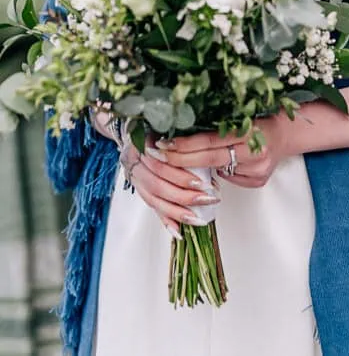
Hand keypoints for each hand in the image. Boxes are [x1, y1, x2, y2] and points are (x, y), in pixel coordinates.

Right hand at [91, 109, 216, 237]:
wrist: (128, 124)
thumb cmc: (155, 124)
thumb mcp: (169, 125)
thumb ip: (184, 139)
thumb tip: (212, 154)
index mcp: (142, 142)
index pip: (163, 164)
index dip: (183, 175)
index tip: (204, 182)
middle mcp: (134, 159)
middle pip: (158, 183)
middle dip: (185, 194)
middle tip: (209, 199)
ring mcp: (133, 173)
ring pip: (154, 197)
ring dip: (177, 211)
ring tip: (198, 218)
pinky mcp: (137, 186)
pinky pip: (151, 204)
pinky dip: (164, 219)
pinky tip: (177, 231)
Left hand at [158, 114, 295, 189]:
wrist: (287, 134)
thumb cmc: (261, 122)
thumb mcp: (242, 118)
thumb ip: (218, 130)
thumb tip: (183, 138)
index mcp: (252, 130)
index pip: (211, 140)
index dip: (185, 144)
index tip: (164, 144)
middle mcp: (257, 152)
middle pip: (211, 159)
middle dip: (182, 159)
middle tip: (159, 156)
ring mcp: (259, 169)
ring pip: (219, 172)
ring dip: (197, 169)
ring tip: (178, 163)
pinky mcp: (259, 181)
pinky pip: (230, 180)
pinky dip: (219, 174)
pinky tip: (214, 169)